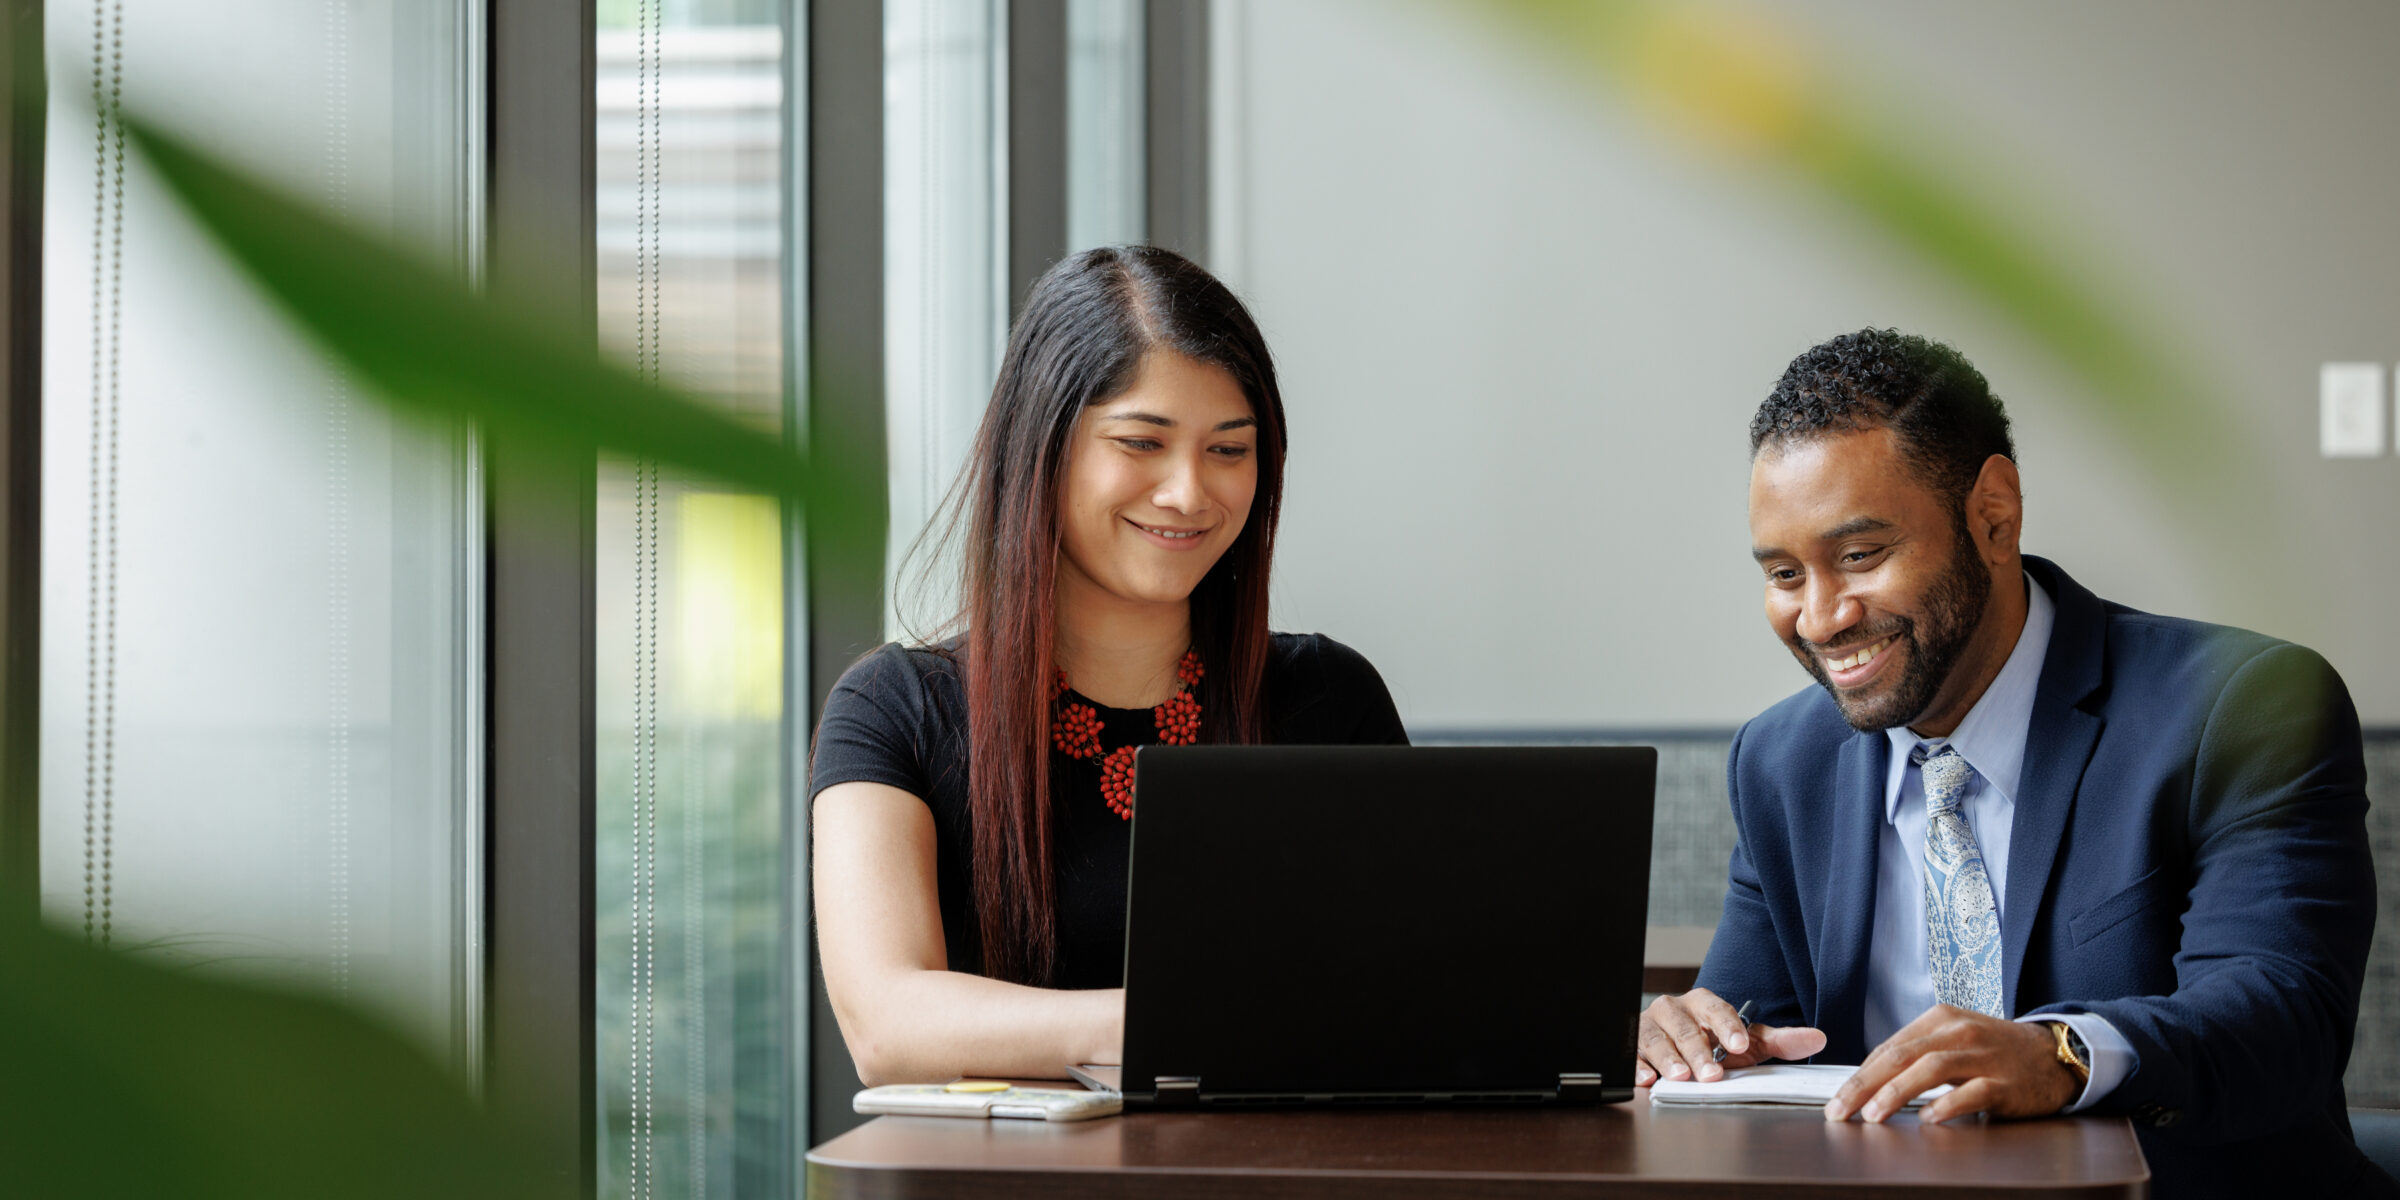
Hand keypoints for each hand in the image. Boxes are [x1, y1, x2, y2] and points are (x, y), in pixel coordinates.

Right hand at [1636, 988, 1827, 1085]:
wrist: (1680, 1049)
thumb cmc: (1714, 1044)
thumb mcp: (1747, 1042)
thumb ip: (1780, 1041)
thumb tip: (1818, 1038)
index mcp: (1703, 1003)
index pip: (1716, 1009)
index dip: (1728, 1026)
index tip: (1739, 1045)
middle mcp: (1673, 1010)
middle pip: (1684, 1027)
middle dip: (1698, 1051)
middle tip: (1711, 1073)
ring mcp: (1649, 1027)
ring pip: (1655, 1038)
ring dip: (1668, 1059)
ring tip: (1680, 1077)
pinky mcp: (1631, 1047)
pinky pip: (1631, 1055)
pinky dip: (1637, 1067)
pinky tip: (1647, 1080)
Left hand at [1826, 1005, 2079, 1123]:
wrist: (2055, 1053)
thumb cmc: (1997, 1051)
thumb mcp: (1954, 1040)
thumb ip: (1918, 1054)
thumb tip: (1871, 1079)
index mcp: (1940, 1020)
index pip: (1889, 1048)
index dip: (1859, 1075)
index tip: (1837, 1098)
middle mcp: (1959, 1032)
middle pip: (1901, 1056)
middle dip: (1864, 1085)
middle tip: (1840, 1109)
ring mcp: (1984, 1056)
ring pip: (1931, 1069)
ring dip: (1896, 1092)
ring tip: (1873, 1114)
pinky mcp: (2006, 1082)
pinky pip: (1973, 1092)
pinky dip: (1948, 1104)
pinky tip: (1929, 1118)